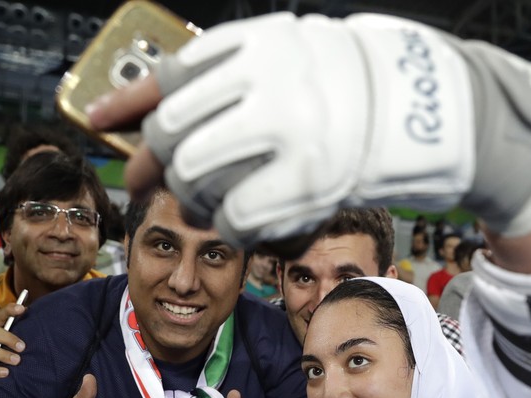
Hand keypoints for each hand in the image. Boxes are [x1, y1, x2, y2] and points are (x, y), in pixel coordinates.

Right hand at [0, 302, 26, 378]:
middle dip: (7, 338)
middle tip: (22, 347)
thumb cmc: (1, 354)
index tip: (21, 309)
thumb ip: (18, 333)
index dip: (9, 310)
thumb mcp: (9, 343)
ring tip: (16, 361)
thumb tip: (34, 317)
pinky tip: (5, 373)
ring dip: (1, 354)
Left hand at [88, 13, 530, 247]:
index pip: (171, 75)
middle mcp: (271, 79)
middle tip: (163, 179)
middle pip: (174, 130)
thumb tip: (132, 109)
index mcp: (261, 40)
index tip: (99, 124)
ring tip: (213, 198)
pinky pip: (235, 215)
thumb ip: (218, 81)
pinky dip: (230, 225)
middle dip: (158, 163)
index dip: (127, 104)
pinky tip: (244, 220)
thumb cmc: (345, 90)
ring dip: (193, 195)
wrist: (431, 112)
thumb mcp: (282, 62)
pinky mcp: (309, 181)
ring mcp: (290, 130)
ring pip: (195, 172)